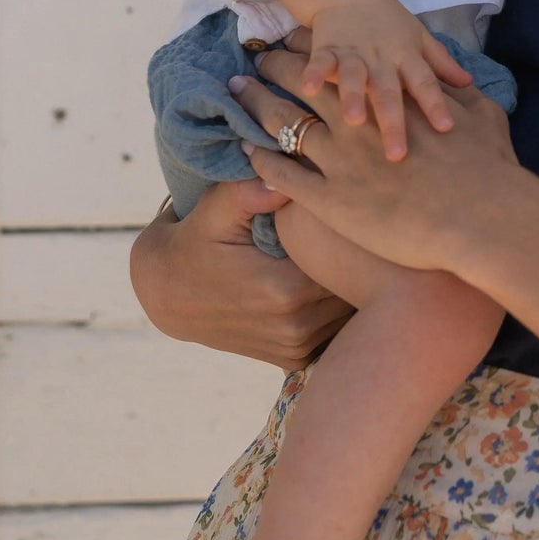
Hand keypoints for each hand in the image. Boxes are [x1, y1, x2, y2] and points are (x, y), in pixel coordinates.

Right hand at [129, 178, 353, 368]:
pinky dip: (339, 311)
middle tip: (371, 234)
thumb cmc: (195, 243)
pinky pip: (336, 332)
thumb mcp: (213, 211)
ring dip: (356, 288)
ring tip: (359, 258)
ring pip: (352, 313)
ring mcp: (296, 348)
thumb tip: (282, 180)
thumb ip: (248, 192)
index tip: (361, 216)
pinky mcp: (295, 359)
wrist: (167, 295)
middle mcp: (296, 326)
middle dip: (365, 264)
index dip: (360, 237)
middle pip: (359, 290)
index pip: (351, 261)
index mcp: (285, 289)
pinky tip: (335, 286)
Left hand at [232, 43, 523, 279]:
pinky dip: (261, 162)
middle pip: (305, 86)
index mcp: (391, 99)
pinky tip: (245, 152)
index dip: (318, 50)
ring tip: (238, 94)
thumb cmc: (491, 173)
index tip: (299, 40)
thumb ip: (462, 95)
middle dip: (276, 69)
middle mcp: (359, 124)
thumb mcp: (484, 117)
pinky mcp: (332, 202)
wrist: (484, 222)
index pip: (345, 64)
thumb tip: (459, 82)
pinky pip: (283, 176)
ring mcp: (342, 162)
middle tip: (255, 62)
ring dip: (257, 105)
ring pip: (284, 124)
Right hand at [299, 0, 472, 160]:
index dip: (435, 104)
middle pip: (390, 91)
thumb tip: (469, 84)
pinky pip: (320, 62)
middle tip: (397, 154)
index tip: (446, 128)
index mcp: (407, 57)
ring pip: (355, 77)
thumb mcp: (419, 39)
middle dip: (393, 122)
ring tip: (353, 121)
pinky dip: (314, 73)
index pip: (425, 83)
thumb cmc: (389, 22)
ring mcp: (354, 53)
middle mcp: (382, 58)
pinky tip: (309, 89)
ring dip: (354, 97)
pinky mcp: (326, 48)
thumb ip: (441, 63)